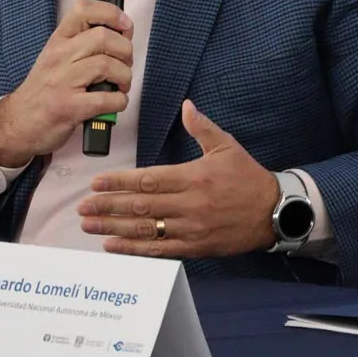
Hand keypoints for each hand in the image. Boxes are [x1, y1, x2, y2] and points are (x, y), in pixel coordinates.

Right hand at [0, 0, 132, 168]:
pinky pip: (107, 99)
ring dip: (124, 77)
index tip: (125, 26)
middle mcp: (59, 57)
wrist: (18, 123)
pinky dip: (119, 101)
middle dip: (125, 50)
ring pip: (108, 65)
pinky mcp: (69, 107)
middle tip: (125, 63)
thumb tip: (120, 35)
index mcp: (58, 41)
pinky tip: (114, 103)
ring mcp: (63, 82)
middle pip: (103, 37)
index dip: (112, 14)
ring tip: (121, 85)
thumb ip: (82, 45)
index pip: (84, 10)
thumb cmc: (42, 92)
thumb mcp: (55, 58)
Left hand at [78, 100, 280, 258]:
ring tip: (90, 226)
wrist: (275, 212)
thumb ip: (202, 127)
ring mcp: (191, 228)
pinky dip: (134, 250)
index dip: (119, 183)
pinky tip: (113, 246)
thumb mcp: (228, 146)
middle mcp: (189, 205)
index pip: (148, 180)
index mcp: (194, 177)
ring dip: (114, 229)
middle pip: (140, 206)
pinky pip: (160, 250)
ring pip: (145, 230)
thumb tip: (186, 105)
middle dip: (108, 207)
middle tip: (83, 207)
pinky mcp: (195, 247)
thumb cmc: (248, 177)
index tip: (96, 183)